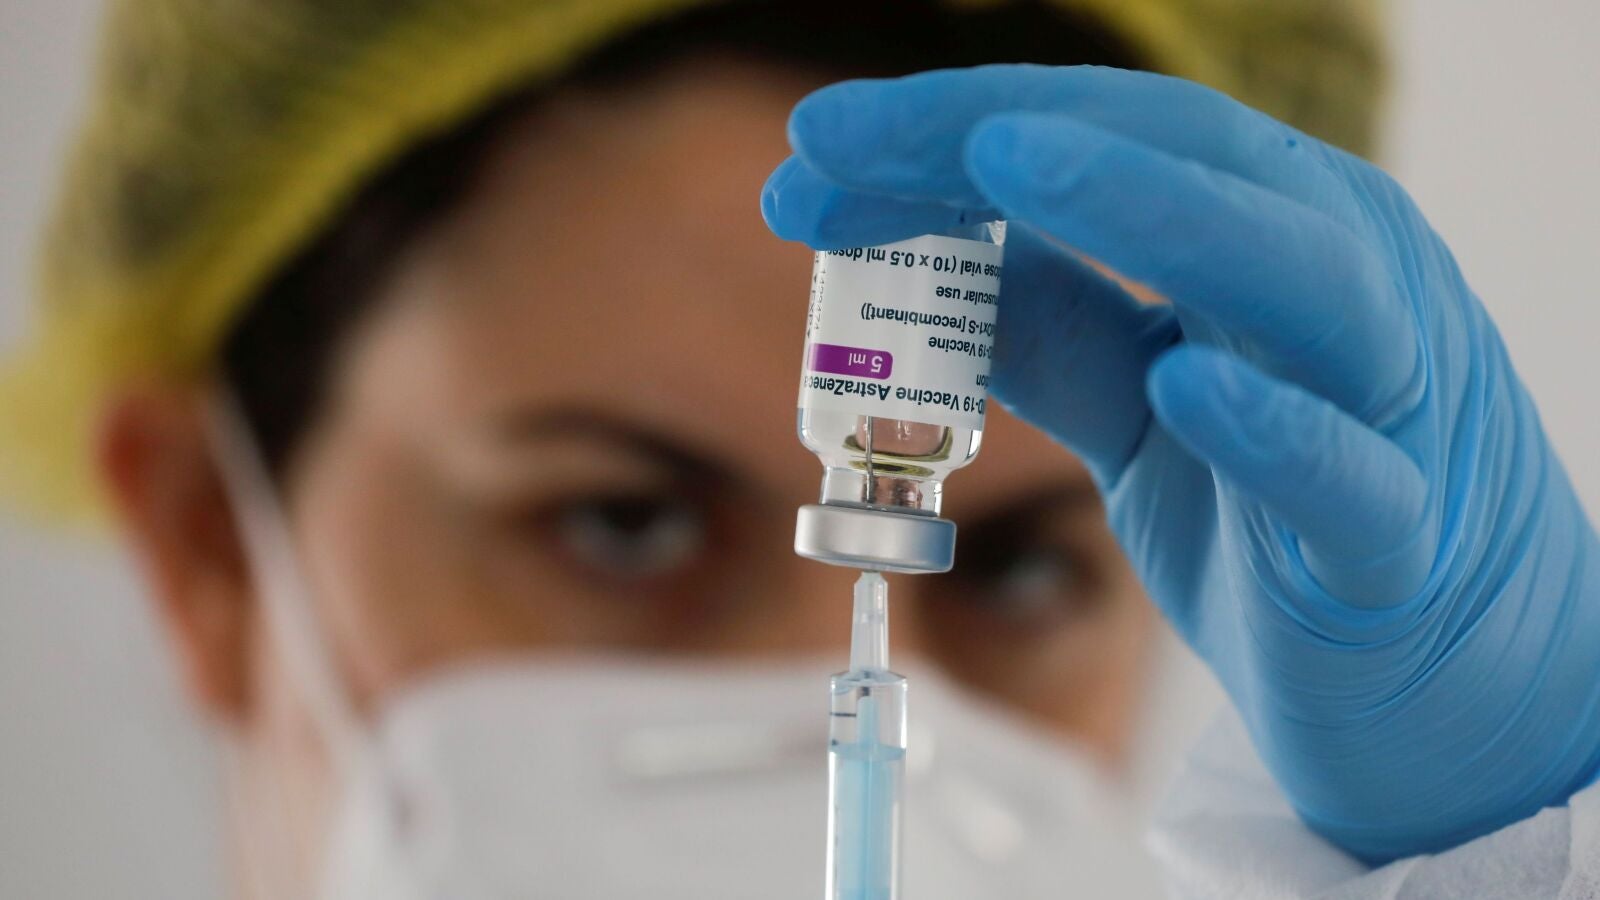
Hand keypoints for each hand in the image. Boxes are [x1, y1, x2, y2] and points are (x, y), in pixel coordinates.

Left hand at [762, 64, 1599, 863]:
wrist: (1441, 687)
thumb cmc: (1285, 522)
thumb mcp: (1140, 407)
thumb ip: (1052, 330)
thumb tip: (915, 274)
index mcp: (1271, 235)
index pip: (1109, 138)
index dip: (952, 132)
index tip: (813, 148)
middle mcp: (1343, 282)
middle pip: (1187, 161)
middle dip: (1005, 133)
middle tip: (848, 134)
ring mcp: (1391, 404)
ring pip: (1297, 278)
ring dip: (1151, 212)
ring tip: (1007, 168)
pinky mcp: (1399, 541)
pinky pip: (1346, 476)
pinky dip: (1270, 428)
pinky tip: (1183, 387)